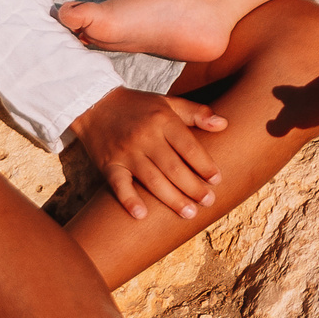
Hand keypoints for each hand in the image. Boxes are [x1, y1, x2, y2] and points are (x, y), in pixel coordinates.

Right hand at [66, 87, 227, 221]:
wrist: (94, 103)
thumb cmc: (138, 106)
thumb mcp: (168, 103)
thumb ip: (196, 113)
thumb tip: (224, 124)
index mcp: (163, 121)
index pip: (188, 146)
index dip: (204, 164)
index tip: (217, 180)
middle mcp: (145, 137)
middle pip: (173, 167)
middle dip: (192, 187)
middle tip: (208, 202)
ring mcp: (126, 152)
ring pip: (152, 180)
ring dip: (171, 199)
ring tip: (189, 213)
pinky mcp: (108, 165)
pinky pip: (119, 185)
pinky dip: (129, 200)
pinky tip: (141, 215)